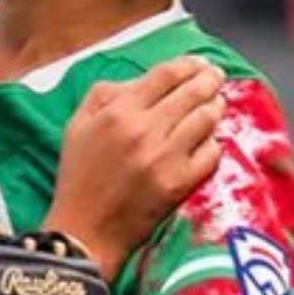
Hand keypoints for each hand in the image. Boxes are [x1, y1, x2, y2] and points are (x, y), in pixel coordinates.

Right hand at [41, 57, 224, 276]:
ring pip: (206, 119)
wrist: (85, 231)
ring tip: (216, 105)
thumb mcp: (77, 125)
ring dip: (215, 108)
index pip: (165, 75)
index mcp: (118, 113)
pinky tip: (209, 141)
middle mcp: (144, 131)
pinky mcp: (179, 184)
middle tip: (216, 78)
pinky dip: (213, 144)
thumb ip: (104, 95)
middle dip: (209, 80)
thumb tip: (140, 82)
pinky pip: (210, 154)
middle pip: (191, 92)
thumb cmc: (79, 178)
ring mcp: (165, 158)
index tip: (198, 63)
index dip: (188, 64)